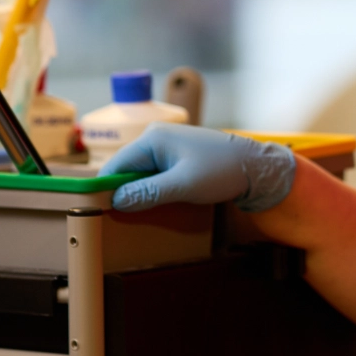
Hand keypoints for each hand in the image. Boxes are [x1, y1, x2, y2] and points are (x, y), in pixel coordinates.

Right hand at [99, 124, 296, 212]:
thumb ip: (148, 192)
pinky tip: (156, 202)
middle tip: (120, 218)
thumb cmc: (222, 171)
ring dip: (138, 192)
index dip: (106, 190)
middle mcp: (155, 137)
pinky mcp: (176, 155)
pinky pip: (153, 173)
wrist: (256, 165)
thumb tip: (116, 201)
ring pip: (139, 173)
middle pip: (126, 169)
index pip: (116, 165)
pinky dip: (151, 188)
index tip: (100, 212)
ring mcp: (166, 145)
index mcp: (153, 138)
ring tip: (138, 213)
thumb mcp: (183, 186)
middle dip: (122, 192)